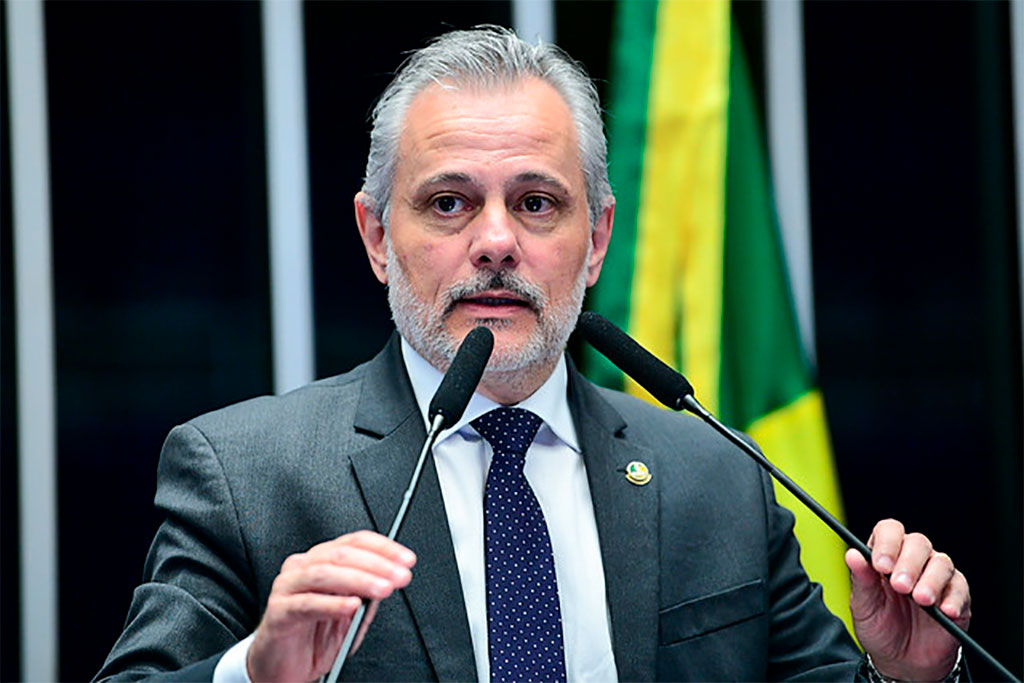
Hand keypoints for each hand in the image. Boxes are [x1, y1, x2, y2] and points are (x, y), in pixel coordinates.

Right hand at [247, 530, 415, 682]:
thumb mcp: (350, 614)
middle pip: (341, 554)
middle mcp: (302, 567)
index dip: (383, 548)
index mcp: (321, 561)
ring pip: (324, 573)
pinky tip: (351, 606)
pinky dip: (332, 603)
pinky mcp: (279, 611)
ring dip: (359, 580)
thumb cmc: (313, 637)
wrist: (280, 668)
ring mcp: (287, 587)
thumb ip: (367, 595)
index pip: (354, 542)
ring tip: (381, 590)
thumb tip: (390, 579)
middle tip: (398, 577)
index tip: (406, 559)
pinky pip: (307, 603)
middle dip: (376, 564)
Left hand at [846, 519, 969, 680]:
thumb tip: (852, 555)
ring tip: (921, 601)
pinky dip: (953, 598)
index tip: (880, 565)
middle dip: (908, 563)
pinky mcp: (957, 596)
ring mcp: (936, 576)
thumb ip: (861, 580)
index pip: (889, 531)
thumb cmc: (881, 628)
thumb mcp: (864, 606)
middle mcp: (913, 561)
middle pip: (918, 543)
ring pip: (941, 562)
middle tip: (900, 586)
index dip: (887, 543)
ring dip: (931, 580)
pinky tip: (944, 611)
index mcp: (886, 556)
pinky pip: (960, 588)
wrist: (903, 662)